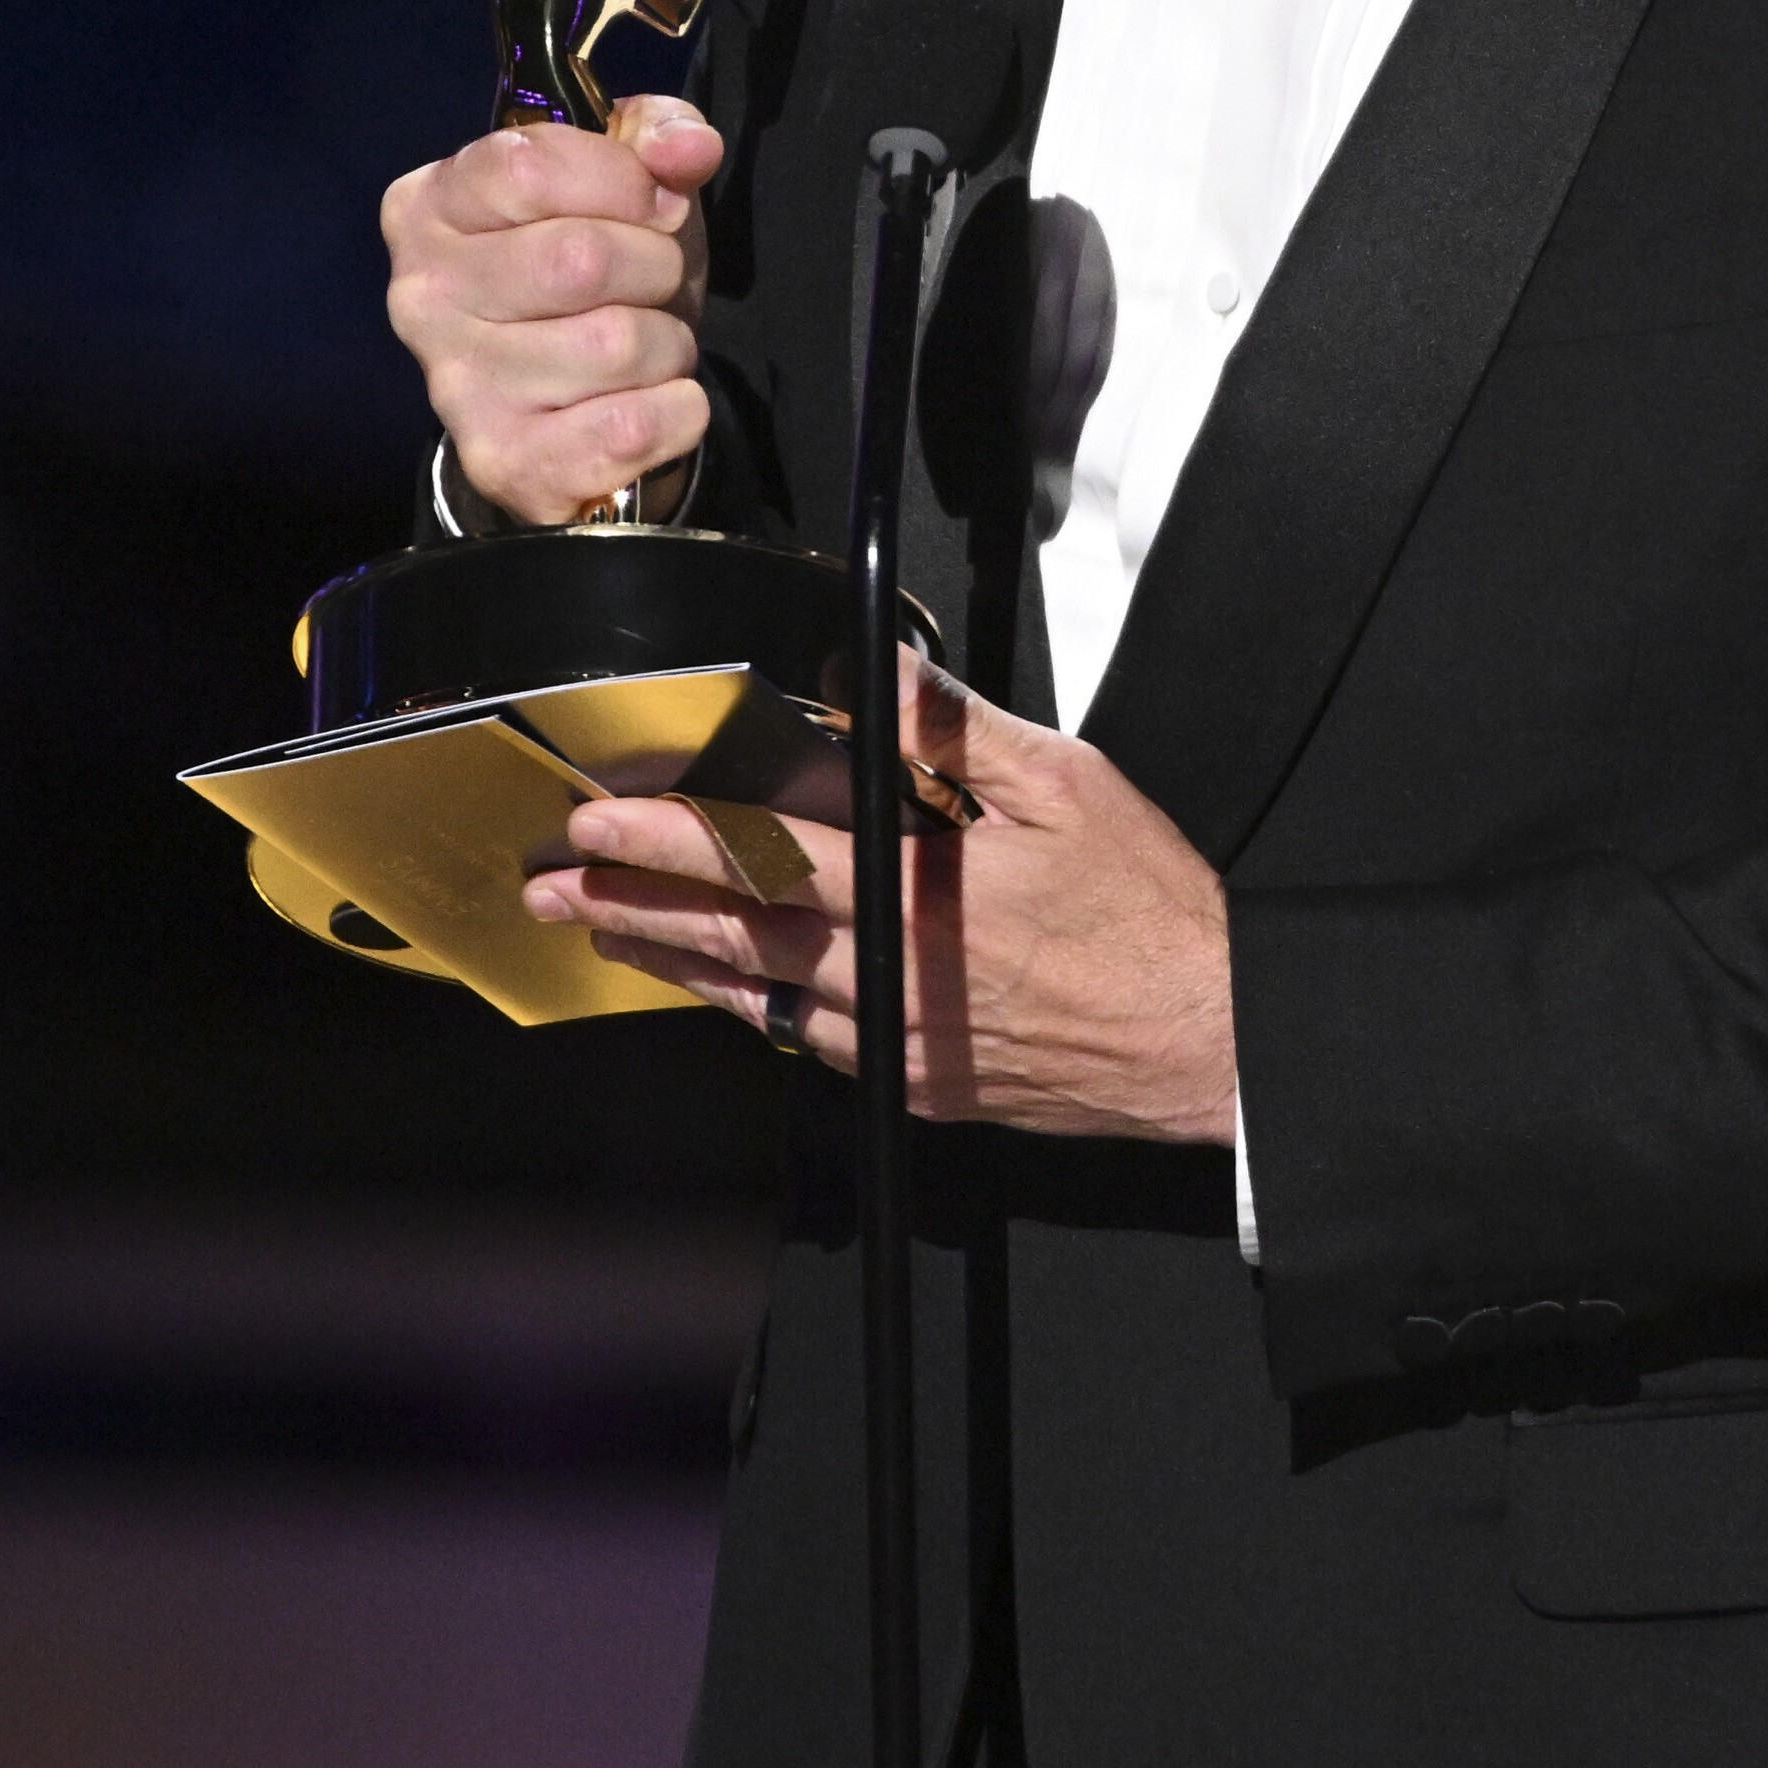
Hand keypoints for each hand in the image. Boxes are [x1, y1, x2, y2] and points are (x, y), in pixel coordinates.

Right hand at [378, 99, 722, 525]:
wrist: (585, 406)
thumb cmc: (603, 272)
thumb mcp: (626, 182)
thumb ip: (657, 136)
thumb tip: (689, 149)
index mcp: (430, 206)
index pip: (529, 166)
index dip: (623, 181)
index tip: (653, 204)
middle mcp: (420, 296)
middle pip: (580, 260)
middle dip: (655, 266)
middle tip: (651, 283)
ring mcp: (454, 388)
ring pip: (616, 345)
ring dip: (667, 345)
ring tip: (643, 348)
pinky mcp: (504, 463)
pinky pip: (631, 427)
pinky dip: (676, 412)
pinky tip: (649, 404)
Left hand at [523, 662, 1238, 1147]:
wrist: (1211, 1038)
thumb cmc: (1152, 913)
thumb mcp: (1070, 788)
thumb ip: (960, 733)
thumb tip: (882, 677)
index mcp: (919, 898)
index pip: (762, 861)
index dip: (670, 841)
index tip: (602, 824)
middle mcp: (893, 983)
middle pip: (736, 941)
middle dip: (634, 912)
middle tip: (556, 894)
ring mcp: (902, 1048)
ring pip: (763, 1005)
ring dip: (679, 967)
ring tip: (608, 942)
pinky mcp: (923, 1090)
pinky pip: (817, 1051)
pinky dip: (761, 1015)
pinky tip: (730, 995)